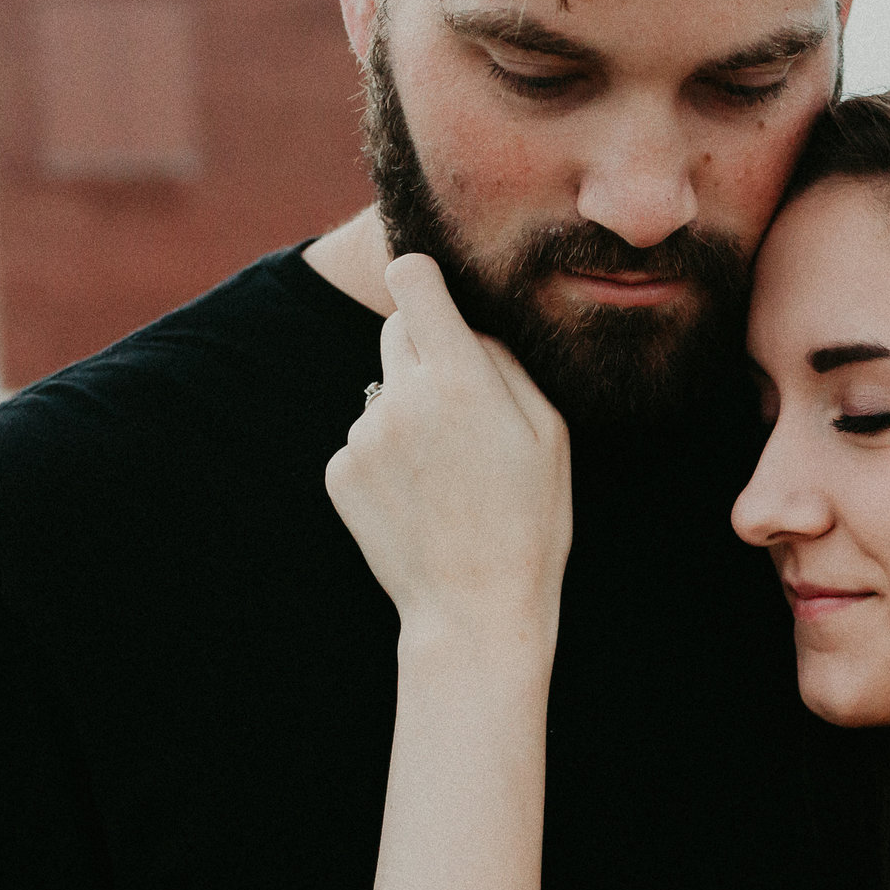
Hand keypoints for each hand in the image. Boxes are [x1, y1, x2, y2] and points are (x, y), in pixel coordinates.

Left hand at [325, 254, 570, 642]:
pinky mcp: (340, 472)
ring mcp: (364, 436)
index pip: (413, 282)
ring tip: (445, 475)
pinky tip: (419, 499)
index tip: (432, 294)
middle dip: (425, 351)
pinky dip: (386, 458)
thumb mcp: (549, 434)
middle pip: (396, 330)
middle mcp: (403, 398)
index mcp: (461, 380)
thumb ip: (505, 364)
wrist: (473, 609)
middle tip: (459, 406)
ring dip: (407, 413)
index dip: (422, 279)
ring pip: (382, 392)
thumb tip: (467, 325)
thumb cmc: (529, 522)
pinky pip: (362, 439)